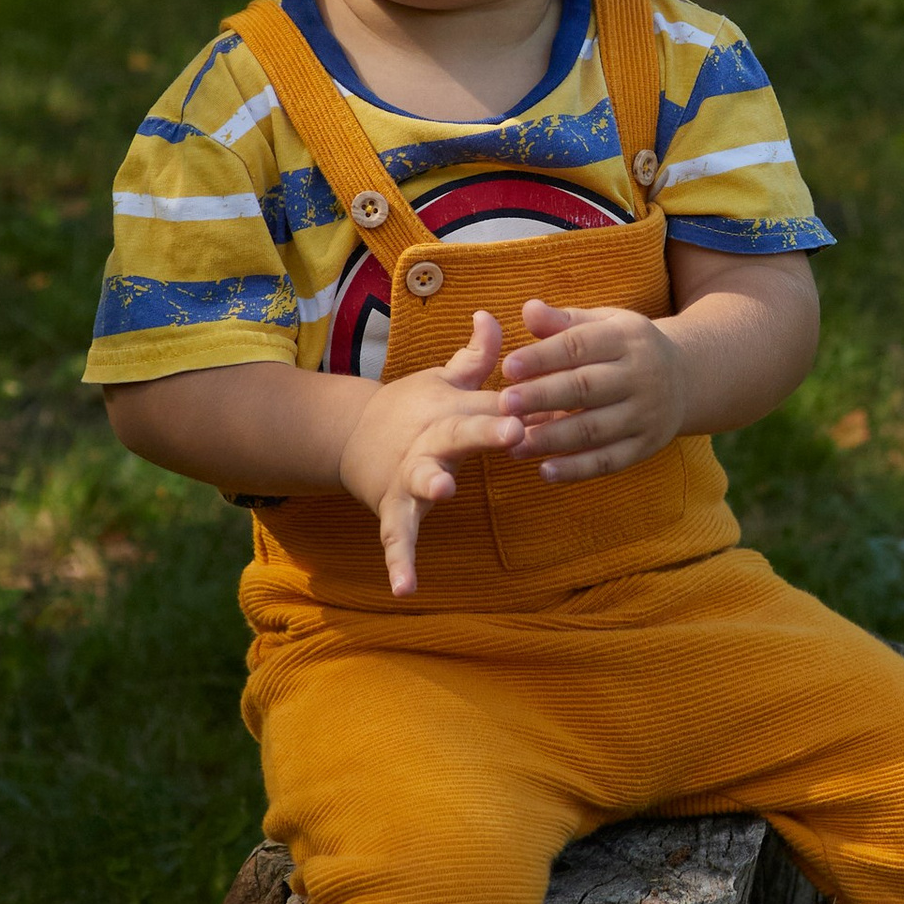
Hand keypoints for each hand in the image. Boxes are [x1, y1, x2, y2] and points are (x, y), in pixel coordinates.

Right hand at [337, 307, 526, 594]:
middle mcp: (430, 440)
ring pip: (420, 480)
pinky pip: (396, 537)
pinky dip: (399, 562)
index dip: (519, 404)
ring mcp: (408, 474)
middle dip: (483, 431)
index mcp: (450, 410)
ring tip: (444, 490)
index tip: (550, 401)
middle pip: (458, 434)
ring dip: (431, 483)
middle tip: (513, 432)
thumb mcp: (444, 381)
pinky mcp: (392, 508)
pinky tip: (406, 588)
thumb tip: (493, 314)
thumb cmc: (414, 409)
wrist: (352, 435)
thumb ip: (475, 356)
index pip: (492, 406)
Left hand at [499, 299, 687, 479]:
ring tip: (513, 444)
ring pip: (595, 429)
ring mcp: (647, 414)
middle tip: (504, 405)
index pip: (580, 346)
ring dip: (552, 439)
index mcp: (627, 339)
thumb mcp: (603, 324)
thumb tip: (527, 309)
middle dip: (543, 397)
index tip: (508, 367)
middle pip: (586, 388)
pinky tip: (544, 472)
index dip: (543, 357)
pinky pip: (610, 461)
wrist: (685, 378)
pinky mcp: (647, 446)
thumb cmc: (625, 347)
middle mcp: (641, 376)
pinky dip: (577, 470)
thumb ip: (563, 321)